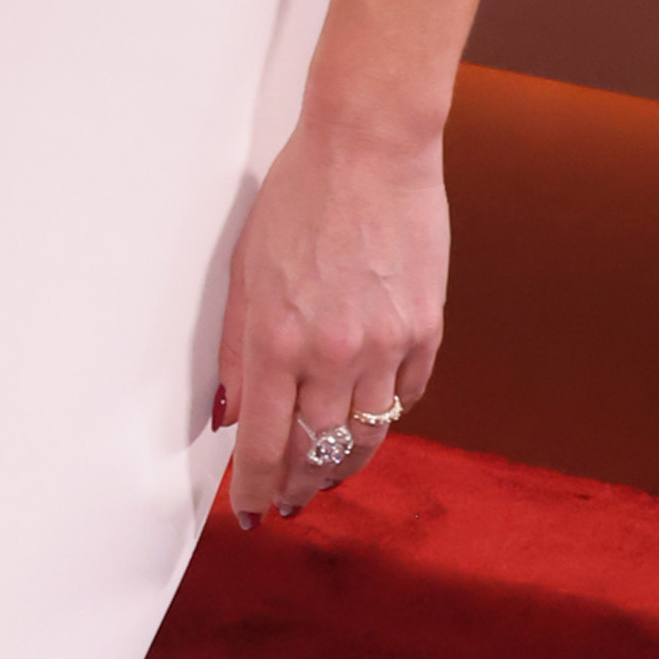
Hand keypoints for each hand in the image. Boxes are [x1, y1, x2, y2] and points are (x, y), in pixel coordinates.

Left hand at [210, 106, 442, 525]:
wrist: (370, 148)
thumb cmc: (299, 198)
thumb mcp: (246, 272)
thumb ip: (238, 349)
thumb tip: (233, 413)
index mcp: (277, 341)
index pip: (265, 445)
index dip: (255, 488)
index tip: (249, 510)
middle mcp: (333, 353)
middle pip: (317, 454)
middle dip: (299, 486)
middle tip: (289, 500)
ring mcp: (386, 345)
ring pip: (367, 438)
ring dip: (342, 465)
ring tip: (326, 476)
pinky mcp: (426, 329)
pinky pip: (405, 396)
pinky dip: (383, 413)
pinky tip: (367, 417)